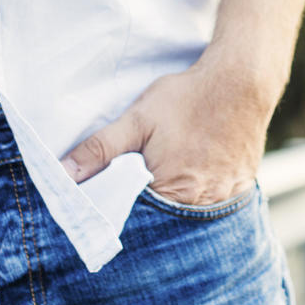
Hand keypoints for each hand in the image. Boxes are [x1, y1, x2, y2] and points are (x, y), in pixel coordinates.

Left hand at [60, 57, 277, 205]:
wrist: (241, 80)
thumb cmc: (187, 98)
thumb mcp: (137, 119)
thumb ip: (99, 149)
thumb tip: (62, 174)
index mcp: (172, 192)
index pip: (140, 223)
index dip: (125, 216)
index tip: (113, 210)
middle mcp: (202, 203)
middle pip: (168, 224)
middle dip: (151, 216)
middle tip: (142, 194)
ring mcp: (226, 197)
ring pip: (194, 216)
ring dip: (178, 210)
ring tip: (168, 186)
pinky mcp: (242, 186)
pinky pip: (218, 204)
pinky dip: (204, 199)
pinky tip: (196, 180)